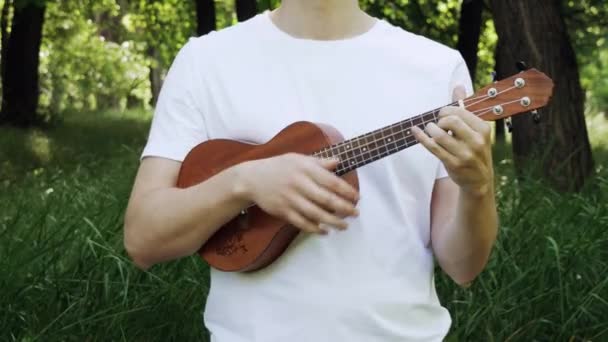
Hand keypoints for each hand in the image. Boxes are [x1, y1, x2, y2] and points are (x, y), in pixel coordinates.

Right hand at [237, 153, 359, 233]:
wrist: (252, 178)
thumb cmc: (279, 167)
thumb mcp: (298, 159)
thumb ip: (319, 162)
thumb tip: (338, 162)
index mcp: (305, 169)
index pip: (331, 181)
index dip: (346, 191)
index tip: (356, 197)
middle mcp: (299, 184)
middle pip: (326, 199)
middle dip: (344, 208)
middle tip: (355, 213)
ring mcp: (290, 199)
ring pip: (316, 214)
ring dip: (332, 222)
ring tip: (344, 226)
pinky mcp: (283, 211)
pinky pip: (301, 222)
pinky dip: (314, 228)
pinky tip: (324, 231)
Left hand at [412, 86, 493, 196]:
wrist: (479, 180)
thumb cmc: (475, 150)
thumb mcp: (475, 130)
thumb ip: (465, 108)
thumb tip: (458, 87)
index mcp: (483, 129)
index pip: (459, 111)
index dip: (446, 111)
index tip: (443, 116)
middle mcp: (476, 141)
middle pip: (450, 121)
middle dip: (439, 120)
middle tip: (438, 125)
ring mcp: (465, 154)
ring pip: (439, 135)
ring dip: (430, 129)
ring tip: (431, 130)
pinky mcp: (453, 164)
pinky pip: (433, 147)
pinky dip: (421, 137)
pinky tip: (415, 131)